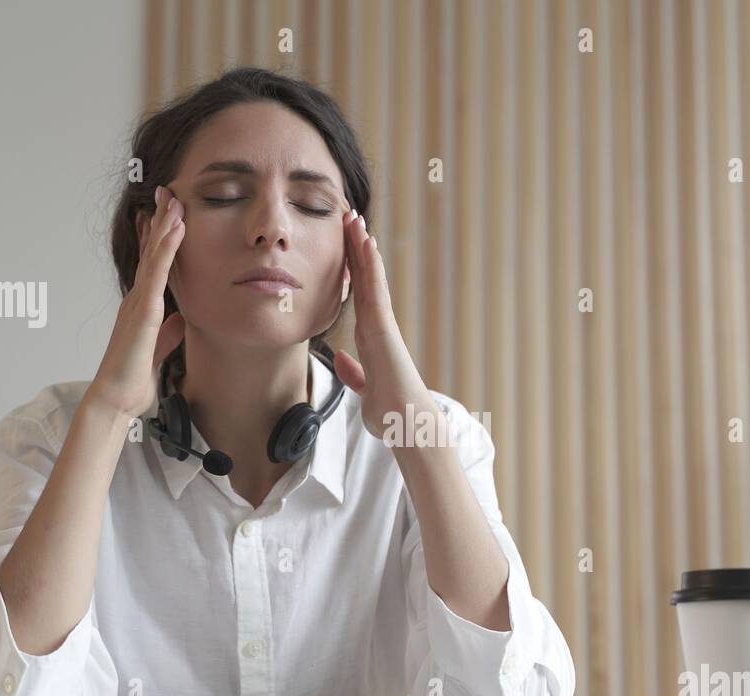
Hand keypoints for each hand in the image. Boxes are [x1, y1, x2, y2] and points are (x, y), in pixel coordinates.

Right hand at [87, 185, 186, 418]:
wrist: (116, 400)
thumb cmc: (132, 381)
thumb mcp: (158, 351)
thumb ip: (168, 333)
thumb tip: (180, 319)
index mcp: (142, 308)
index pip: (153, 267)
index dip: (159, 240)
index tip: (167, 216)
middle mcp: (137, 300)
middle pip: (151, 253)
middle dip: (160, 222)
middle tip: (169, 193)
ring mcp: (139, 303)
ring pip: (154, 255)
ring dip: (165, 225)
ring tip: (174, 198)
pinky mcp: (143, 312)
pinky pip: (157, 273)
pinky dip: (167, 248)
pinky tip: (176, 228)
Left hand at [334, 209, 434, 440]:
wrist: (407, 426)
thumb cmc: (390, 411)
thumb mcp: (365, 388)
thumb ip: (355, 372)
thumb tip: (342, 359)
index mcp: (371, 337)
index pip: (358, 294)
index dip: (351, 267)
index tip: (344, 241)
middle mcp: (378, 326)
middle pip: (364, 279)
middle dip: (355, 247)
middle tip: (348, 215)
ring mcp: (383, 325)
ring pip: (371, 279)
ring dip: (362, 247)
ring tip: (355, 217)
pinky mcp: (385, 330)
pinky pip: (376, 293)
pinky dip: (371, 269)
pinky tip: (367, 245)